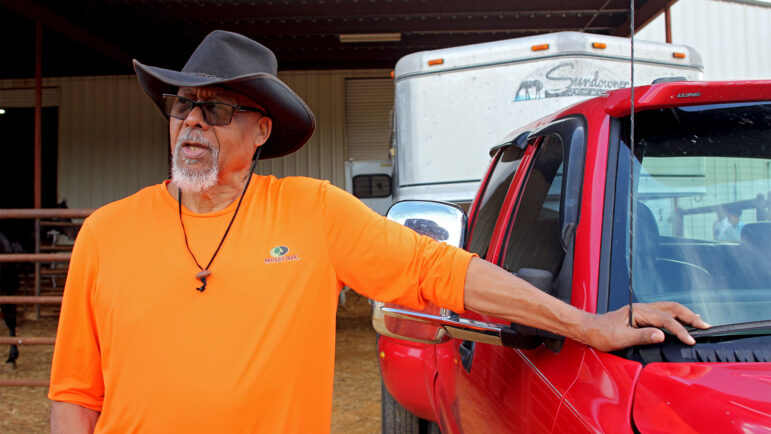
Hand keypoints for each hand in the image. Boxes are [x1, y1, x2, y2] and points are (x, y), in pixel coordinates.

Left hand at [579, 302, 710, 351]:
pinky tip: (681, 320)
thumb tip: (661, 335)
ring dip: (685, 314)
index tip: (691, 340)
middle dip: (690, 317)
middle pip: (672, 308)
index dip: (680, 330)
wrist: (588, 329)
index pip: (666, 320)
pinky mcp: (641, 316)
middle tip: (706, 326)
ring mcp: (642, 311)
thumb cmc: (601, 334)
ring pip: (669, 308)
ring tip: (700, 321)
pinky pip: (663, 313)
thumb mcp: (620, 338)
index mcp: (638, 312)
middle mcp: (642, 308)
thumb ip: (642, 336)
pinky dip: (676, 316)